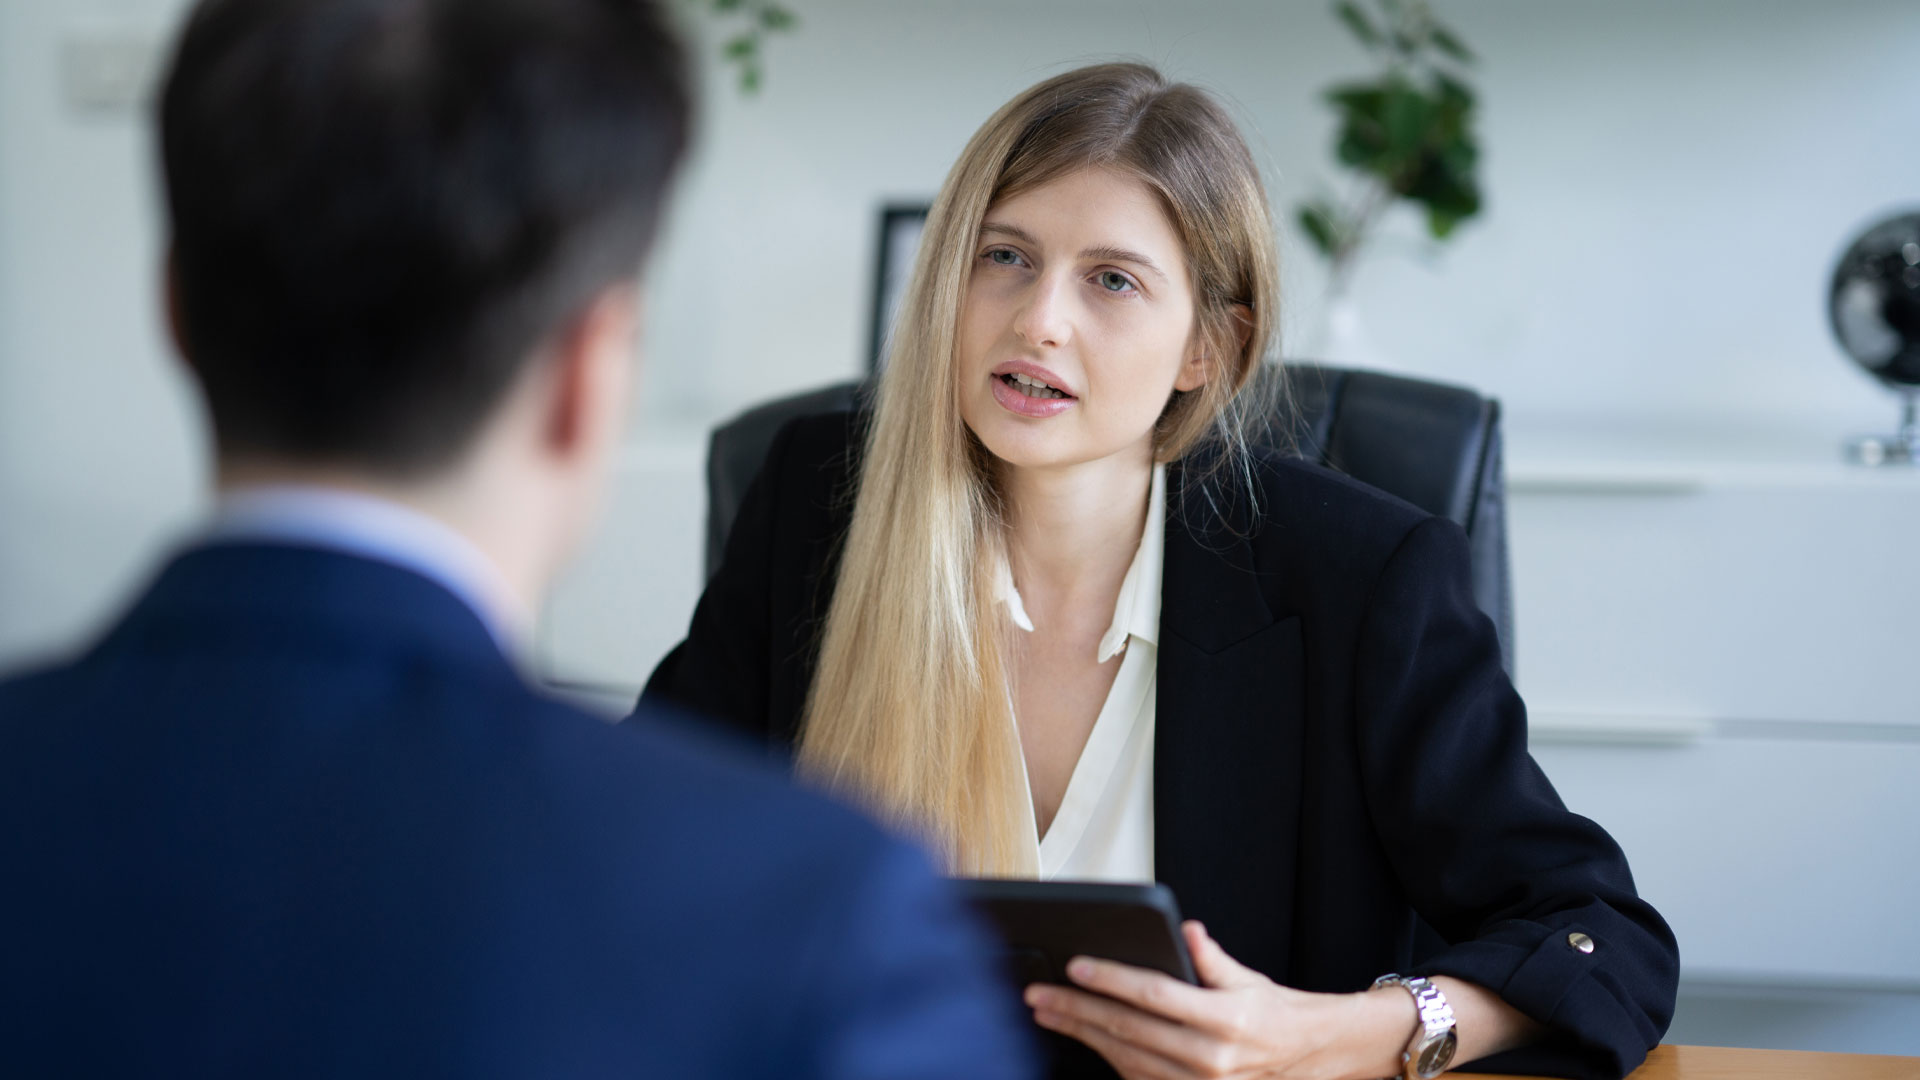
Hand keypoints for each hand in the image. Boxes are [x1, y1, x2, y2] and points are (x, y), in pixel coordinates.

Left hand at [1023, 921, 1407, 1079]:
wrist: (1310, 1060)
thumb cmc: (1275, 1015)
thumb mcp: (1250, 980)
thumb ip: (1213, 958)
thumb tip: (1187, 930)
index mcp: (1226, 1021)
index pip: (1155, 995)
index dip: (1112, 979)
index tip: (1077, 965)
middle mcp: (1211, 1060)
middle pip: (1128, 1031)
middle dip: (1077, 1009)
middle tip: (1040, 993)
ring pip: (1125, 1060)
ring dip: (1082, 1036)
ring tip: (1049, 1014)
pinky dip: (1107, 1059)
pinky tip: (1083, 1040)